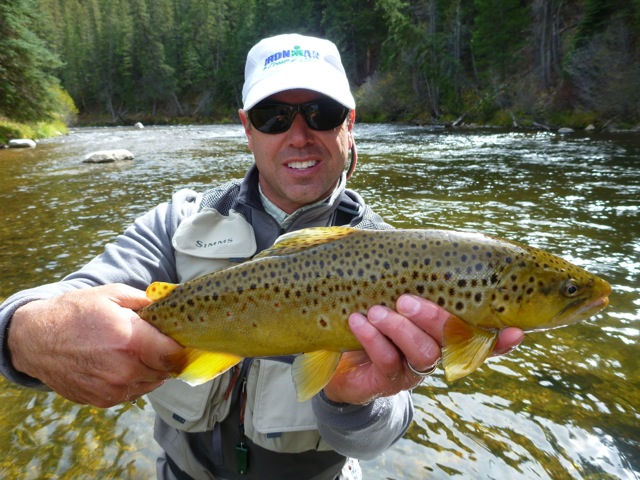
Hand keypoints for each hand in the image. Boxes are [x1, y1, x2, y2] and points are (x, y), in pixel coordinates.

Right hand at [7, 284, 183, 407]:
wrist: (36, 339)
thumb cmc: (76, 312)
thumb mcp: (113, 294)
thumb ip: (148, 301)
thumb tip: (173, 303)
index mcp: (131, 341)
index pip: (175, 355)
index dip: (182, 347)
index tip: (180, 338)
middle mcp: (124, 370)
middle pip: (166, 370)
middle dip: (165, 356)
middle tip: (156, 341)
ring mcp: (113, 389)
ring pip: (152, 383)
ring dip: (151, 369)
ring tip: (135, 351)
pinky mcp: (103, 400)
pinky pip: (134, 392)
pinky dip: (135, 380)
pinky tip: (120, 363)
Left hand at [322, 294, 523, 404]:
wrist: (334, 353)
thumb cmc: (372, 312)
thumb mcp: (392, 292)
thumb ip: (413, 278)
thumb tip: (426, 246)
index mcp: (444, 333)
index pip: (482, 339)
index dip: (501, 340)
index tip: (515, 331)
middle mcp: (436, 353)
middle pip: (453, 343)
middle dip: (435, 319)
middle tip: (405, 300)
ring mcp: (413, 370)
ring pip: (424, 354)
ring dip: (401, 329)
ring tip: (377, 311)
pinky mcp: (386, 381)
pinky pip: (388, 361)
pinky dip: (373, 339)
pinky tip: (359, 321)